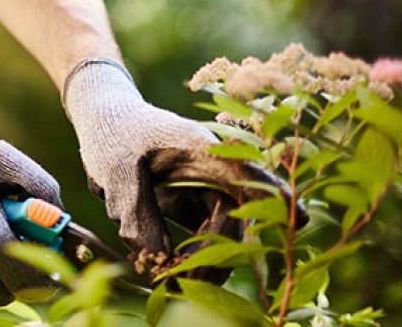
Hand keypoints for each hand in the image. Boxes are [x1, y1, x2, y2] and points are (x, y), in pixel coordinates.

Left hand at [63, 59, 292, 262]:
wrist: (104, 118)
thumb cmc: (112, 133)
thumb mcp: (115, 170)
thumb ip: (135, 212)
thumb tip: (157, 258)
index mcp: (202, 150)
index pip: (246, 174)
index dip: (272, 195)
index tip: (297, 216)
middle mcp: (214, 171)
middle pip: (234, 220)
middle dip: (215, 258)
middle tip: (181, 283)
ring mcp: (206, 189)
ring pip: (221, 235)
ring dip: (203, 263)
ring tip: (170, 282)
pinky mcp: (193, 204)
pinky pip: (204, 238)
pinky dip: (189, 258)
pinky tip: (167, 273)